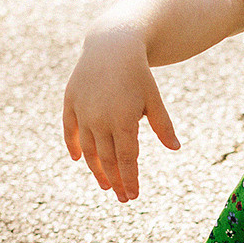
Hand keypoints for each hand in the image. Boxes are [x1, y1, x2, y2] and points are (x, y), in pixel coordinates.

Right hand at [61, 26, 181, 202]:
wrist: (112, 44)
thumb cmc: (138, 74)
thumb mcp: (153, 99)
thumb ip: (162, 125)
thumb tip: (175, 148)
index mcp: (124, 120)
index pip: (127, 159)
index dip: (130, 179)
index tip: (133, 196)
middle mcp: (100, 119)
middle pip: (107, 159)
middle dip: (115, 180)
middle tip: (121, 197)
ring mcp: (83, 111)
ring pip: (87, 149)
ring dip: (95, 169)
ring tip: (104, 183)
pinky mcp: (71, 102)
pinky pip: (69, 129)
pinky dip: (72, 145)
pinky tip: (77, 159)